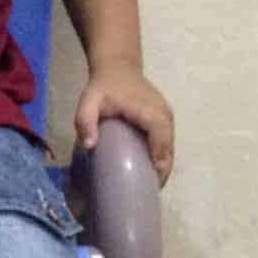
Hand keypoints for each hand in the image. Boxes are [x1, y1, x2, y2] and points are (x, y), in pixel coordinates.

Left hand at [74, 63, 174, 182]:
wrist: (118, 67)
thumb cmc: (103, 88)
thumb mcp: (88, 101)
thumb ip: (85, 120)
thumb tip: (90, 145)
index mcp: (148, 110)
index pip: (160, 136)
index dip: (160, 157)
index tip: (154, 178)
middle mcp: (163, 113)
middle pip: (169, 145)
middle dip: (163, 168)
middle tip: (150, 189)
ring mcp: (167, 115)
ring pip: (171, 145)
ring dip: (165, 164)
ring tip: (151, 184)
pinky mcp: (165, 118)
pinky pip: (168, 140)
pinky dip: (163, 155)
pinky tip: (152, 169)